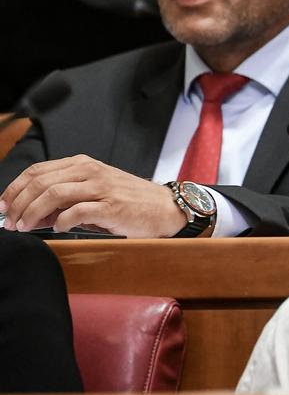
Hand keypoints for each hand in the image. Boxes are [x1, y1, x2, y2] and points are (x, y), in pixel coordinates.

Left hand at [0, 156, 187, 236]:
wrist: (166, 208)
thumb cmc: (130, 202)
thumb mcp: (95, 193)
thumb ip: (64, 199)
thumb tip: (32, 215)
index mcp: (83, 164)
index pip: (37, 171)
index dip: (14, 189)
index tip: (2, 207)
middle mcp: (90, 171)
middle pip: (40, 183)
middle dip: (18, 204)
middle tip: (10, 223)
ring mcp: (101, 187)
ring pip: (53, 194)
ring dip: (32, 213)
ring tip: (25, 227)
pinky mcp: (111, 206)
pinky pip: (75, 212)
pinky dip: (60, 222)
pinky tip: (59, 229)